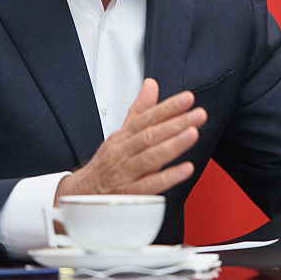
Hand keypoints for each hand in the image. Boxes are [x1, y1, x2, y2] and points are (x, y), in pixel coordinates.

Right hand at [55, 79, 206, 201]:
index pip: (146, 118)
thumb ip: (140, 110)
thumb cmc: (107, 163)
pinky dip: (168, 177)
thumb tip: (151, 85)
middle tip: (197, 114)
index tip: (187, 99)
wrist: (83, 194)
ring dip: (173, 145)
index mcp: (123, 136)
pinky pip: (149, 185)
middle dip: (176, 123)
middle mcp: (123, 152)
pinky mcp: (129, 195)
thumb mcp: (121, 133)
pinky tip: (185, 169)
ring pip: (150, 157)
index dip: (168, 107)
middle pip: (150, 135)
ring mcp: (125, 173)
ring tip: (192, 134)